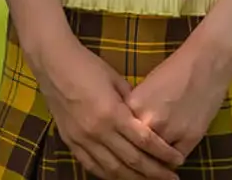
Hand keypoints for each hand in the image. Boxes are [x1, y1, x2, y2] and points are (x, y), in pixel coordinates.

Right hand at [30, 39, 183, 179]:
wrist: (53, 63)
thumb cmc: (88, 65)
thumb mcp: (116, 80)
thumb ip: (132, 102)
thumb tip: (146, 119)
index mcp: (112, 113)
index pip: (144, 141)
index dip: (163, 153)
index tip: (178, 160)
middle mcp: (97, 131)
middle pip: (131, 160)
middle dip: (154, 172)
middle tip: (172, 178)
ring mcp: (82, 139)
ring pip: (112, 169)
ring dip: (134, 178)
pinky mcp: (70, 141)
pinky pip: (92, 165)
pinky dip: (108, 174)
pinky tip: (121, 178)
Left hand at [125, 36, 231, 163]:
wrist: (205, 62)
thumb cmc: (174, 70)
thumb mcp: (144, 89)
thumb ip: (135, 111)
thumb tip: (127, 132)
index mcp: (133, 107)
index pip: (122, 136)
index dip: (123, 145)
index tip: (124, 151)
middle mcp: (148, 121)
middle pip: (137, 152)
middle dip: (138, 159)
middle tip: (139, 164)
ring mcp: (170, 131)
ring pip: (156, 159)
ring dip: (155, 162)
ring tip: (155, 164)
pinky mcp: (190, 137)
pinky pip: (176, 159)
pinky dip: (173, 160)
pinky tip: (171, 158)